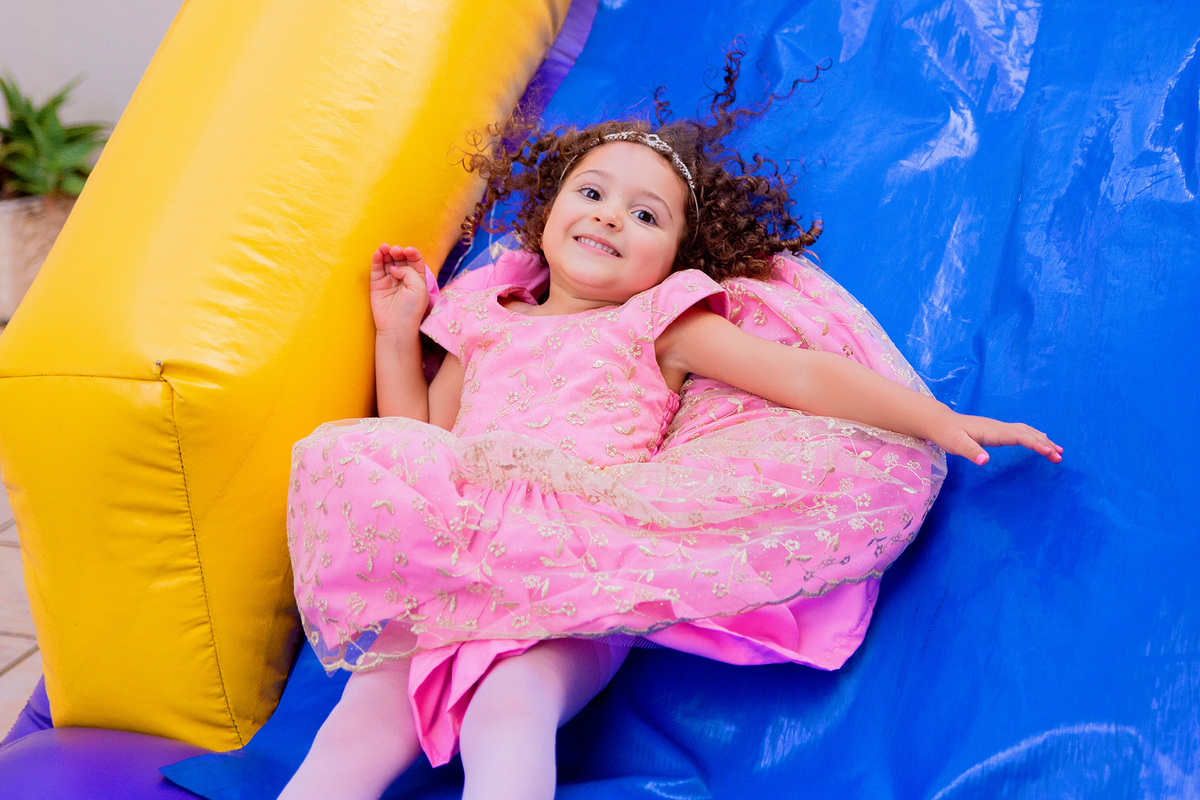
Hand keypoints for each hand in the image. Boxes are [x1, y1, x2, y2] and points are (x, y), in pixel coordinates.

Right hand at [370, 243, 428, 336]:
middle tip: (395, 251)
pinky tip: (378, 253)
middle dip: (398, 251)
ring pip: (388, 261)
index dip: (411, 252)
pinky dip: (377, 259)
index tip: (408, 251)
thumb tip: (394, 268)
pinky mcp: (377, 284)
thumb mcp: (419, 287)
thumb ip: (409, 271)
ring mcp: (390, 280)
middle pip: (400, 258)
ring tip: (384, 247)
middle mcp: (404, 278)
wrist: (396, 326)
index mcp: (417, 278)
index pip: (415, 260)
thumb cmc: (411, 309)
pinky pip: (377, 269)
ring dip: (386, 252)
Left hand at [934, 412, 1062, 464]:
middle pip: (1028, 433)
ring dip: (1043, 440)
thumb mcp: (956, 445)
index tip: (1049, 452)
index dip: (1035, 443)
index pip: (1019, 436)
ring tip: (1058, 451)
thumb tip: (985, 461)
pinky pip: (1022, 432)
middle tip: (1060, 457)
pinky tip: (1042, 440)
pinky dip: (1035, 436)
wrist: (941, 422)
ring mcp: (999, 427)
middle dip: (1045, 444)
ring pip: (1027, 431)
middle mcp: (1000, 427)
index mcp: (993, 431)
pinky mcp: (997, 430)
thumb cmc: (947, 434)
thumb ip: (971, 452)